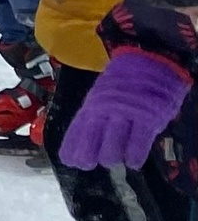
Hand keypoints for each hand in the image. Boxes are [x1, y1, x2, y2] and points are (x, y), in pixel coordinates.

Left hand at [58, 48, 190, 170]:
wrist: (151, 56)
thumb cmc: (127, 80)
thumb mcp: (104, 95)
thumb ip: (96, 115)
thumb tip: (86, 140)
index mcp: (92, 104)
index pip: (77, 129)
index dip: (72, 147)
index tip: (69, 160)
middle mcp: (105, 109)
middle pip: (91, 138)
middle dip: (87, 155)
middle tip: (88, 165)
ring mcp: (126, 112)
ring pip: (113, 143)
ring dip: (111, 156)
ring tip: (114, 160)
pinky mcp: (148, 115)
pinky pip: (139, 141)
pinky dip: (135, 155)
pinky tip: (133, 163)